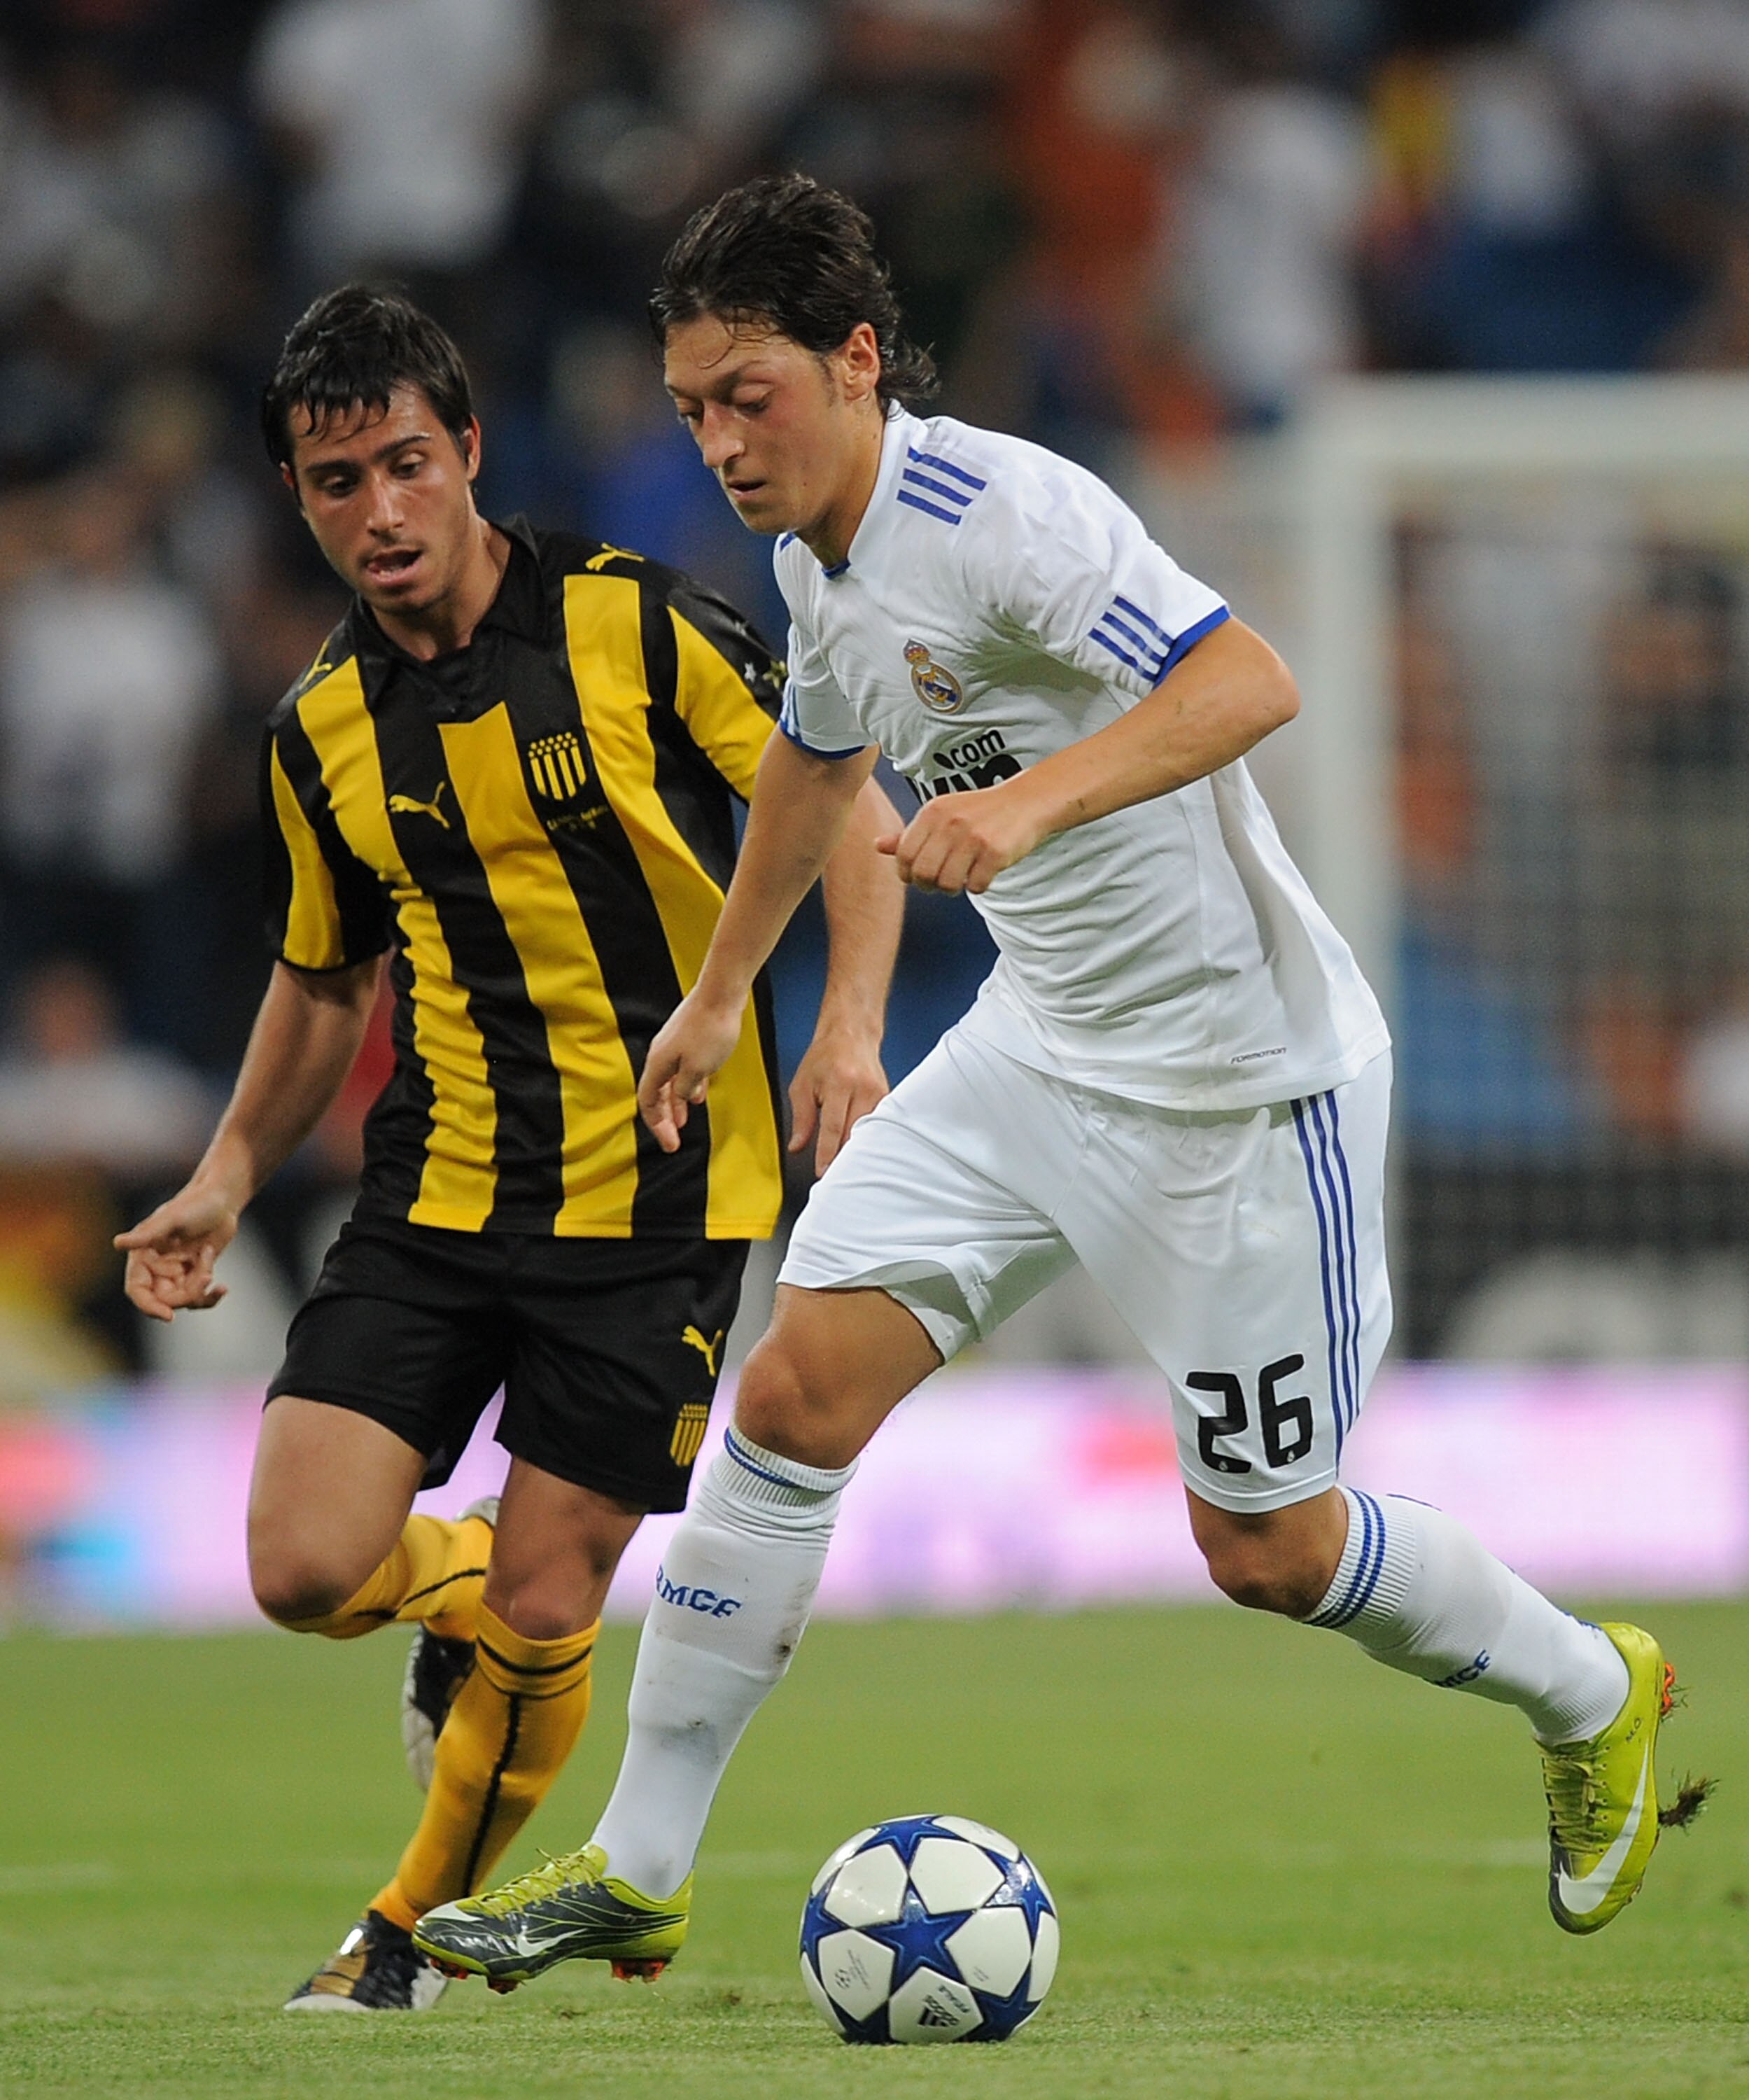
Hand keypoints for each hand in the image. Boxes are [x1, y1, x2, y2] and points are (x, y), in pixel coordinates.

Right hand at [114, 1183, 240, 1322]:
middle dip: (187, 1293)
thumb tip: (118, 1243)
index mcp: (142, 1255)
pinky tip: (223, 1288)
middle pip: (164, 1300)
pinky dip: (211, 1296)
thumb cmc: (195, 1203)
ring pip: (184, 1300)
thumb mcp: (171, 1219)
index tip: (168, 1316)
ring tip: (210, 1257)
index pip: (137, 1290)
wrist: (222, 1199)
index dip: (148, 1306)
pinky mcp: (194, 1274)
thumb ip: (146, 1234)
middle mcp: (156, 1267)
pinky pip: (198, 1297)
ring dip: (201, 1288)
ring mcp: (176, 1272)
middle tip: (206, 1275)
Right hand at [639, 989, 747, 1153]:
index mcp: (658, 1064)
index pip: (648, 1101)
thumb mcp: (698, 1069)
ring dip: (676, 1103)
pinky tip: (697, 1095)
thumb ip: (685, 1088)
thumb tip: (681, 1097)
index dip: (657, 1125)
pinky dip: (687, 1086)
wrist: (721, 993)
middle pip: (657, 1094)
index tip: (669, 1144)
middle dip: (665, 1119)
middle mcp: (661, 1056)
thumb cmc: (710, 1029)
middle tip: (674, 1140)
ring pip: (670, 1082)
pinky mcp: (689, 1039)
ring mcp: (675, 1046)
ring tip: (683, 1122)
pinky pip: (683, 1070)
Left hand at [788, 1021, 886, 1172]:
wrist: (851, 1035)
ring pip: (869, 1132)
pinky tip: (861, 1152)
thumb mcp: (802, 1084)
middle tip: (834, 1178)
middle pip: (855, 1133)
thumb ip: (801, 1118)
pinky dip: (868, 1139)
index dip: (827, 1152)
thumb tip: (797, 1147)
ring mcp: (878, 1093)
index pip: (833, 1126)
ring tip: (848, 1168)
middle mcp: (862, 1088)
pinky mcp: (887, 1098)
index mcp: (839, 1083)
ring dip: (857, 1150)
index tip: (823, 1172)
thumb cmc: (824, 1058)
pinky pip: (878, 1125)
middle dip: (844, 1157)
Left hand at [877, 781, 1048, 894]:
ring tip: (961, 878)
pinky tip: (982, 873)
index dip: (906, 873)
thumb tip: (878, 846)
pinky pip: (975, 886)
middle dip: (929, 885)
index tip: (917, 877)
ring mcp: (974, 837)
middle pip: (922, 873)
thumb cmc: (979, 812)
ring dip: (952, 889)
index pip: (904, 854)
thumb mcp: (942, 815)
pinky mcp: (996, 852)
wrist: (1025, 802)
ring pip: (947, 883)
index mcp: (932, 812)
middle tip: (940, 883)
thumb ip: (911, 833)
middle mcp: (950, 823)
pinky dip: (977, 886)